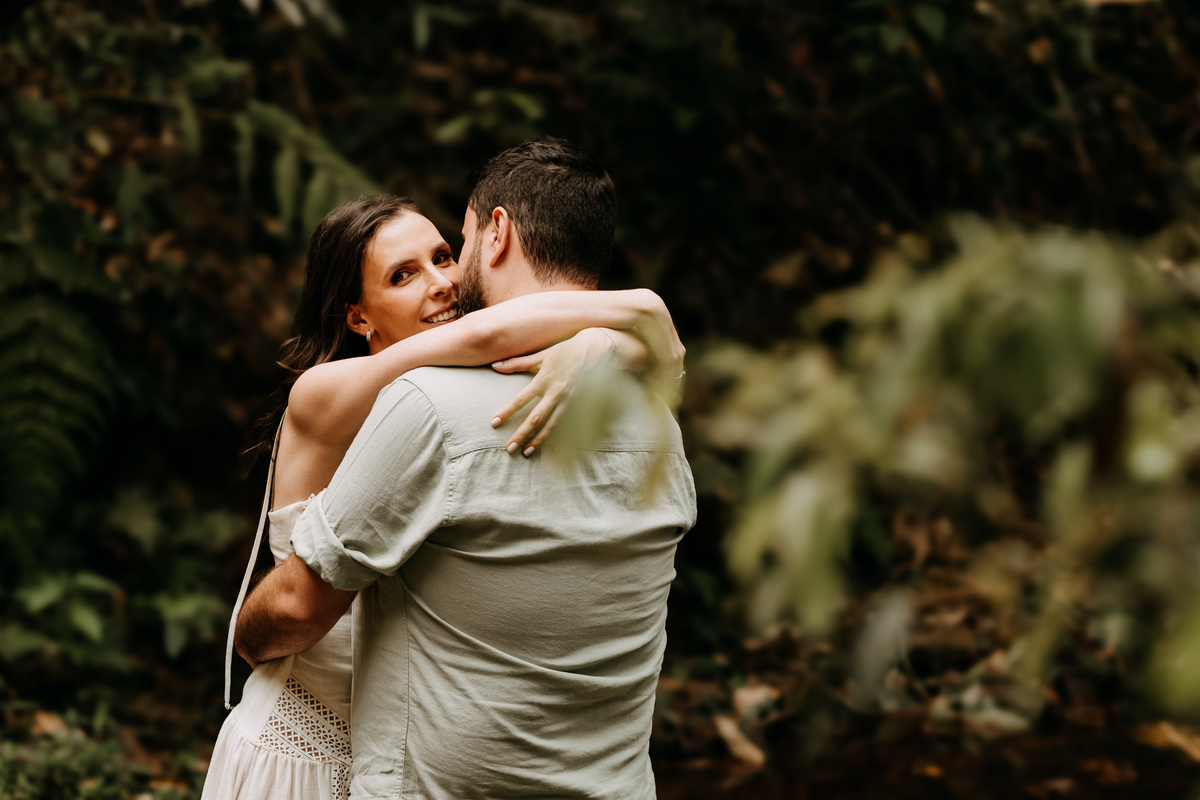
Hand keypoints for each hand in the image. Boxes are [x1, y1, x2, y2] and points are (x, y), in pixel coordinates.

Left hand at [490, 329, 616, 455]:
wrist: (595, 349)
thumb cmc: (565, 351)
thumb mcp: (541, 356)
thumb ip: (517, 363)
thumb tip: (495, 365)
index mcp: (544, 380)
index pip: (521, 399)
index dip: (507, 411)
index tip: (494, 422)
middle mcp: (555, 393)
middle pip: (535, 418)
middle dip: (521, 434)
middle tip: (508, 448)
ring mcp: (568, 401)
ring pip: (552, 425)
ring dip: (538, 440)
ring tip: (526, 452)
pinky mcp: (578, 405)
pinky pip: (566, 425)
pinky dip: (557, 437)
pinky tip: (549, 447)